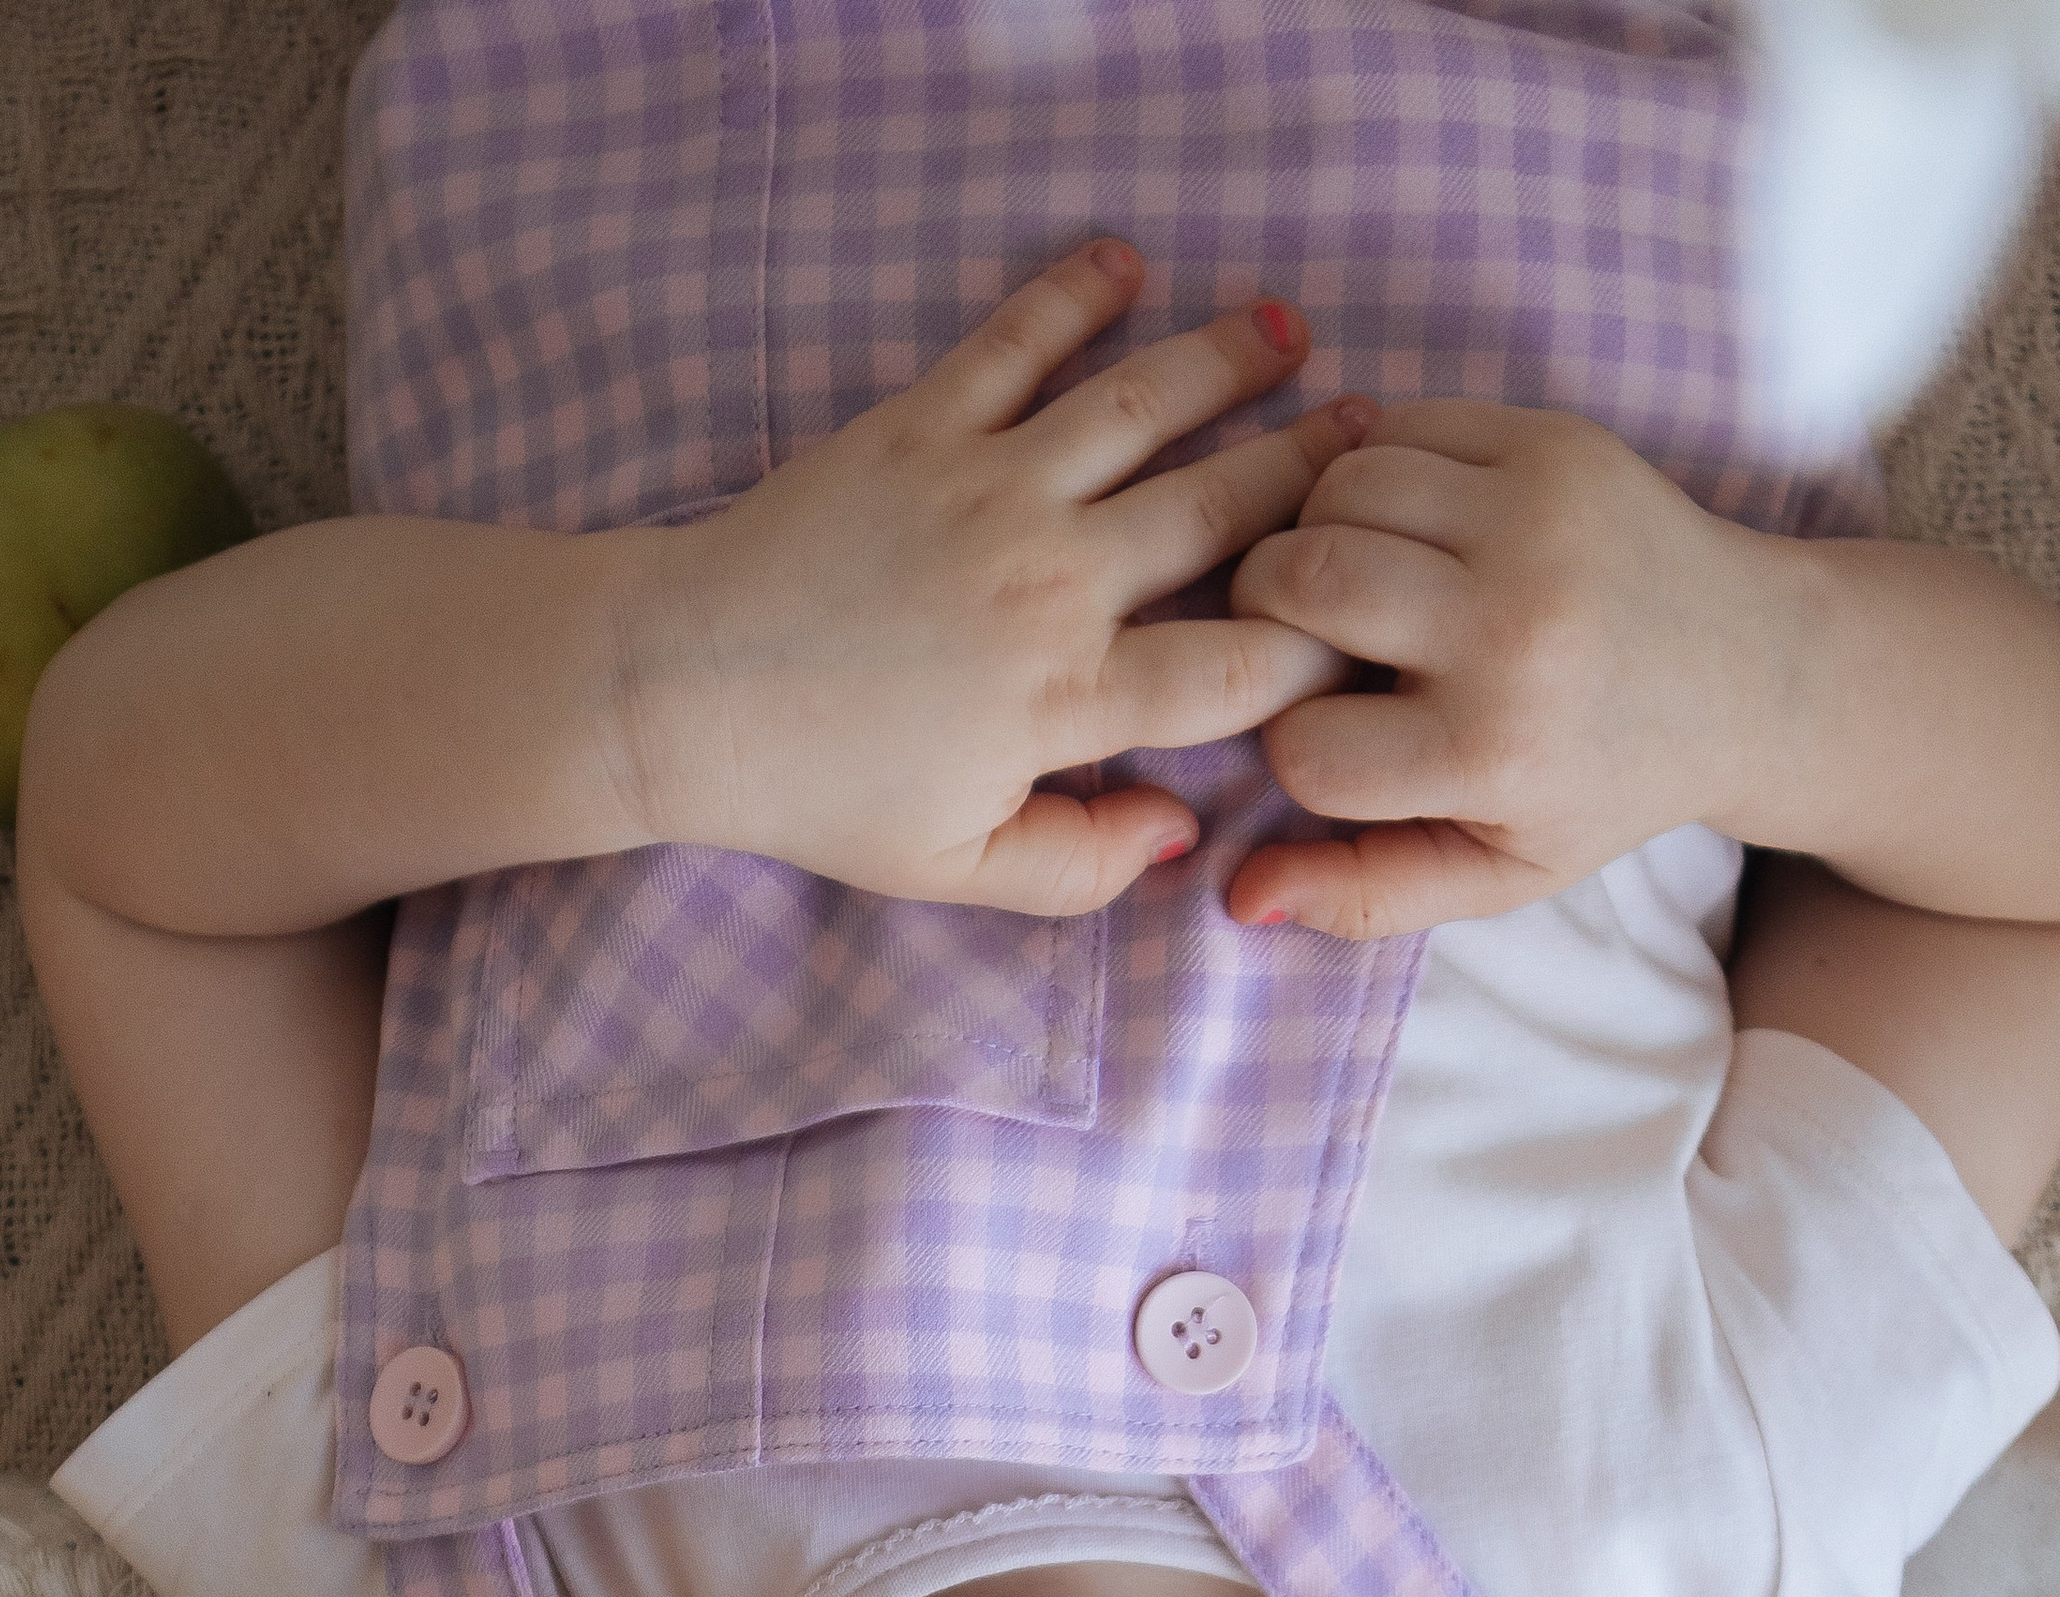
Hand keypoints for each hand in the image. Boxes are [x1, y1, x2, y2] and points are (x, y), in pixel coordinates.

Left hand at [621, 241, 1367, 912]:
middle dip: (1311, 471)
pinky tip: (1125, 262)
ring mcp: (987, 488)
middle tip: (1376, 437)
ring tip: (1290, 333)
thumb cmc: (820, 792)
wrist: (681, 692)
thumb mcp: (954, 870)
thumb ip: (1079, 865)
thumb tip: (1181, 834)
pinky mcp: (922, 425)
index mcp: (1067, 698)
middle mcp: (1048, 580)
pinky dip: (1074, 293)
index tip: (1377, 614)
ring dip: (1224, 361)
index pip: (1238, 666)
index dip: (1322, 640)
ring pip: (1140, 406)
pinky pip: (1016, 341)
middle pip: (1218, 511)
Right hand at [1222, 402, 1772, 933]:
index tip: (1343, 746)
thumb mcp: (1498, 871)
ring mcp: (1538, 519)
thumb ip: (1369, 897)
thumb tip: (1239, 897)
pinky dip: (1373, 472)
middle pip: (1299, 583)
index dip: (1296, 746)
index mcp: (1495, 751)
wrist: (1753, 668)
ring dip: (1315, 531)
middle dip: (1268, 611)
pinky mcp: (1553, 442)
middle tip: (1299, 639)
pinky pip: (1397, 427)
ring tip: (1355, 582)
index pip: (1302, 742)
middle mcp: (1515, 628)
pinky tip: (1407, 527)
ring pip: (1336, 488)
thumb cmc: (1600, 782)